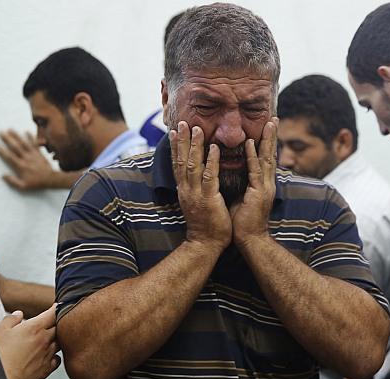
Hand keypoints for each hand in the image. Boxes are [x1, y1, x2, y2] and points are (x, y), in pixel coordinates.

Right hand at [0, 129, 56, 189]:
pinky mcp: (39, 153)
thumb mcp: (23, 186)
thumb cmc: (36, 183)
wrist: (50, 179)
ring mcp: (33, 155)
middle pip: (15, 147)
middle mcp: (26, 158)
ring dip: (17, 136)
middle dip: (7, 139)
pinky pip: (34, 144)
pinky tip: (27, 131)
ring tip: (10, 129)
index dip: (2, 151)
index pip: (9, 157)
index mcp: (20, 166)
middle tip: (0, 132)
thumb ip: (12, 181)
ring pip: (23, 143)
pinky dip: (31, 137)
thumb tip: (3, 176)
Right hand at [0, 305, 59, 378]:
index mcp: (35, 327)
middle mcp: (45, 339)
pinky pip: (58, 359)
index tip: (57, 306)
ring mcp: (48, 354)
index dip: (57, 308)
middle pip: (60, 326)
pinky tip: (48, 356)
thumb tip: (19, 314)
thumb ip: (10, 320)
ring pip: (61, 342)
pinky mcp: (48, 368)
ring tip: (50, 338)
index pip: (53, 313)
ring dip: (57, 339)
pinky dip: (55, 355)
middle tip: (53, 322)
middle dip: (58, 322)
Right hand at [170, 122, 231, 252]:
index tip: (175, 131)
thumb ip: (194, 190)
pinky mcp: (208, 199)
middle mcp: (186, 190)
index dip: (176, 147)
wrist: (205, 245)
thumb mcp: (196, 204)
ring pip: (192, 165)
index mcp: (184, 190)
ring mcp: (196, 194)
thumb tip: (192, 179)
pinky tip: (214, 148)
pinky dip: (211, 161)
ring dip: (194, 146)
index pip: (177, 165)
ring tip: (197, 128)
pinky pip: (209, 177)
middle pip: (181, 161)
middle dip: (182, 140)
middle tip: (181, 122)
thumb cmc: (205, 225)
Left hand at [230, 117, 278, 248]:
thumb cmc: (242, 221)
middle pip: (270, 154)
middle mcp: (266, 183)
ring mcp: (265, 188)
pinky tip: (250, 143)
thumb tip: (233, 172)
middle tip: (274, 118)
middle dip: (272, 136)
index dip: (266, 142)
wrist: (249, 239)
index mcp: (262, 183)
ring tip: (269, 123)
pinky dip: (252, 156)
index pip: (265, 158)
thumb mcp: (242, 196)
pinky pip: (255, 171)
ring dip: (267, 140)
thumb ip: (242, 183)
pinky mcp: (258, 193)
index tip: (267, 126)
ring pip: (267, 159)